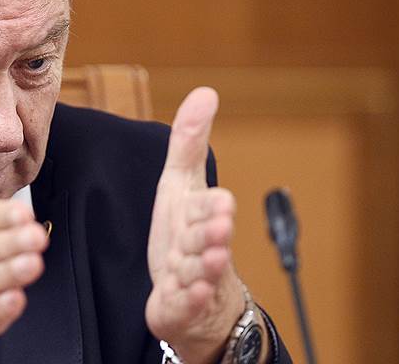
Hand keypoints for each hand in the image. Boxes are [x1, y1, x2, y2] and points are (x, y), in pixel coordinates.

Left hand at [145, 88, 244, 363]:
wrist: (193, 295)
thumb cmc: (185, 233)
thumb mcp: (181, 184)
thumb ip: (189, 142)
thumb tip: (206, 91)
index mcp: (201, 218)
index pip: (207, 210)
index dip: (211, 208)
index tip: (220, 203)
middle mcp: (202, 249)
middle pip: (205, 240)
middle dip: (211, 234)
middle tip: (218, 227)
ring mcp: (192, 279)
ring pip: (197, 272)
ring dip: (201, 265)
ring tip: (207, 259)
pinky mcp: (178, 307)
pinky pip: (184, 305)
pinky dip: (188, 299)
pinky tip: (191, 292)